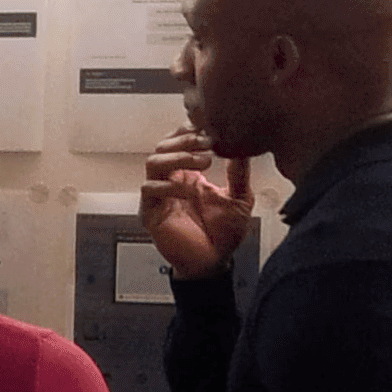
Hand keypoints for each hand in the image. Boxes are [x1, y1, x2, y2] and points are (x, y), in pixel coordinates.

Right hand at [141, 131, 255, 278]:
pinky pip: (148, 190)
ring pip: (153, 162)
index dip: (190, 131)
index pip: (180, 143)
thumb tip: (242, 148)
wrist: (215, 263)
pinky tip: (188, 191)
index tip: (210, 128)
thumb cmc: (224, 234)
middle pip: (163, 147)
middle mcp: (172, 181)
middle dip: (185, 140)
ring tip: (203, 161)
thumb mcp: (241, 198)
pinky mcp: (151, 213)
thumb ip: (240, 173)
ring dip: (177, 157)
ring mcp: (160, 196)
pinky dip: (167, 186)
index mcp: (190, 175)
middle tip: (208, 142)